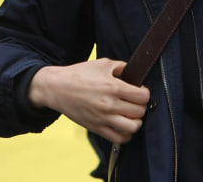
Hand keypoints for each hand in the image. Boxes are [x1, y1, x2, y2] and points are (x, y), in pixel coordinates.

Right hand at [28, 58, 149, 143]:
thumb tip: (134, 72)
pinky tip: (124, 127)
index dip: (145, 93)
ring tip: (132, 116)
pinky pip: (118, 139)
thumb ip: (121, 67)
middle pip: (139, 112)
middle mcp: (109, 104)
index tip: (140, 91)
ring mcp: (103, 118)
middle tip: (135, 102)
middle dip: (141, 106)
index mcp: (113, 87)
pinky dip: (126, 136)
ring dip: (136, 122)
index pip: (142, 96)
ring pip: (132, 128)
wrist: (57, 88)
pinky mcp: (96, 128)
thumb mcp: (102, 64)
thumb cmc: (79, 74)